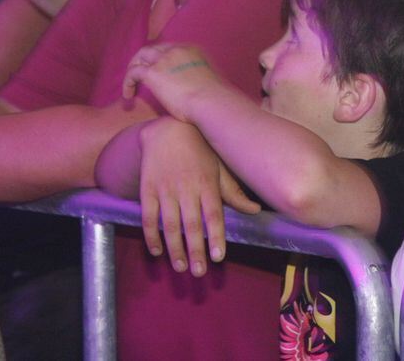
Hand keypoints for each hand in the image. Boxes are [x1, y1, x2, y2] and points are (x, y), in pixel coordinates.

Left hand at [123, 44, 219, 119]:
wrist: (211, 101)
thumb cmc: (215, 99)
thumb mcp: (210, 81)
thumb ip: (200, 79)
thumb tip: (198, 88)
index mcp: (192, 50)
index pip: (170, 49)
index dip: (161, 58)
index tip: (159, 70)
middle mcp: (176, 50)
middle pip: (154, 48)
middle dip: (145, 59)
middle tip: (140, 73)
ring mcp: (164, 59)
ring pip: (141, 56)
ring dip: (133, 68)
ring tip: (131, 83)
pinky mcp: (153, 72)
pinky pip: (133, 73)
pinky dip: (128, 83)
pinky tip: (128, 96)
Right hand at [138, 118, 259, 275]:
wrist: (167, 130)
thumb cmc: (200, 151)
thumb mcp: (219, 167)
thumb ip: (234, 191)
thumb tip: (255, 210)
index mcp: (207, 183)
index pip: (213, 214)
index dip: (216, 236)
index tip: (218, 256)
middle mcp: (186, 188)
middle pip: (192, 224)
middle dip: (195, 250)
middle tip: (198, 272)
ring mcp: (165, 189)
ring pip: (169, 224)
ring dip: (174, 248)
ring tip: (180, 267)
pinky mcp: (147, 190)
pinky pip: (148, 217)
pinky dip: (150, 235)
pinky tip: (156, 252)